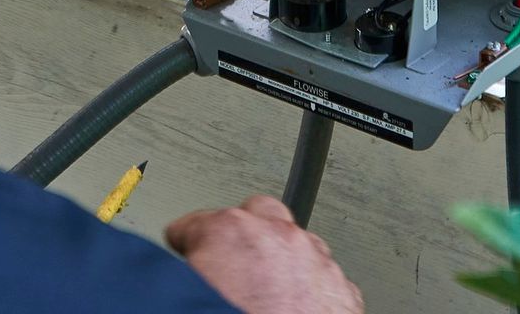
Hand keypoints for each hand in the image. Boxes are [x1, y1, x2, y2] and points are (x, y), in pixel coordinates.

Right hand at [165, 195, 362, 312]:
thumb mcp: (186, 296)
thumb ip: (186, 277)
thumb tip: (175, 281)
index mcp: (229, 233)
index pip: (195, 224)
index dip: (186, 243)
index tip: (185, 252)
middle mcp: (277, 238)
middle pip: (254, 216)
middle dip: (241, 236)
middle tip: (228, 266)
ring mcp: (316, 262)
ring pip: (295, 245)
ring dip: (279, 264)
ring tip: (264, 298)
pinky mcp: (343, 292)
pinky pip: (324, 278)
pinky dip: (310, 290)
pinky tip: (294, 312)